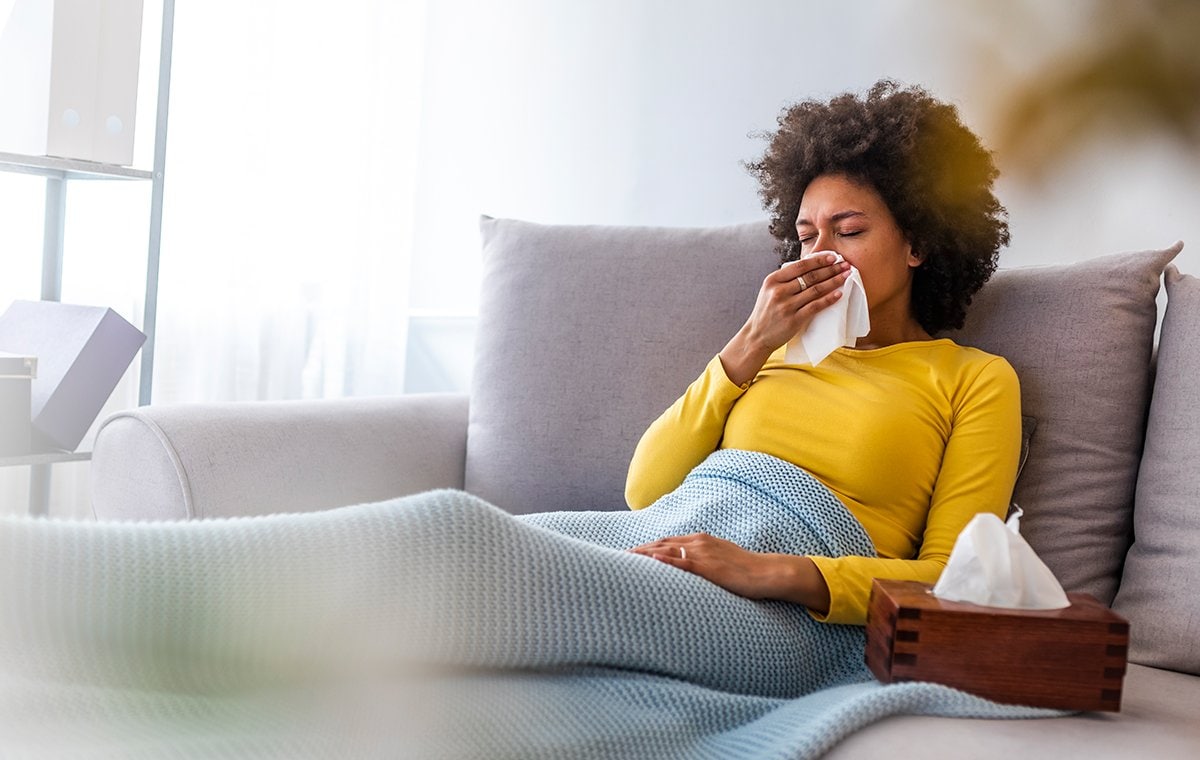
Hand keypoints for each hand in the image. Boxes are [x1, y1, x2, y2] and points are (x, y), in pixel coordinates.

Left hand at [628, 533, 830, 612]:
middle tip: (617, 557)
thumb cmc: (745, 571)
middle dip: (639, 550)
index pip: (667, 542)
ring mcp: (703, 553)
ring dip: (644, 554)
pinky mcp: (709, 567)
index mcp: (700, 540)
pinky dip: (666, 560)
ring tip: (625, 559)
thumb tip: (687, 572)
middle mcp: (698, 542)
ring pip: (667, 550)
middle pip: (661, 543)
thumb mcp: (719, 561)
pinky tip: (652, 560)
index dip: (647, 547)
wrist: (765, 572)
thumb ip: (702, 562)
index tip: (630, 553)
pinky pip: (683, 562)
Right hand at [719, 254, 850, 385]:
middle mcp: (779, 291)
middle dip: (830, 269)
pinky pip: (815, 306)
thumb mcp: (769, 290)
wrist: (757, 335)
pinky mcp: (794, 320)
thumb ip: (786, 279)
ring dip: (833, 281)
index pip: (800, 266)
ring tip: (845, 276)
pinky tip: (838, 294)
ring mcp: (786, 306)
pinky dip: (828, 299)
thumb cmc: (767, 312)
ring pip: (815, 290)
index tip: (833, 257)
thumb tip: (811, 266)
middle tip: (845, 265)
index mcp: (772, 280)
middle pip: (810, 276)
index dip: (818, 260)